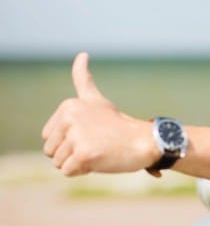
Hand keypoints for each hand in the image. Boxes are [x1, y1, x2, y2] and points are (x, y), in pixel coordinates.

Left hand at [42, 52, 154, 175]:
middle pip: (50, 151)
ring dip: (78, 163)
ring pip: (58, 163)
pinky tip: (101, 159)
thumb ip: (83, 79)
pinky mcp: (83, 153)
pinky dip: (84, 171)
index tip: (92, 132)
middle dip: (70, 153)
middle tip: (96, 144)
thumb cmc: (120, 126)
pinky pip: (69, 171)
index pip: (48, 136)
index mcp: (68, 106)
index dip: (69, 140)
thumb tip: (81, 54)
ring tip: (100, 150)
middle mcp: (70, 118)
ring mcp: (77, 135)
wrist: (146, 141)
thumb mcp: (96, 100)